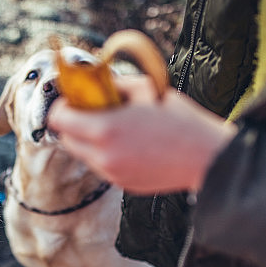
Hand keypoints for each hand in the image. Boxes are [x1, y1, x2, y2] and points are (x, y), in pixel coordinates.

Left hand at [47, 75, 236, 193]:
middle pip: (67, 140)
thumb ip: (115, 84)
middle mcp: (102, 156)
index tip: (73, 99)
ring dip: (90, 141)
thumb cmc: (181, 121)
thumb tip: (97, 81)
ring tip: (117, 128)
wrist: (206, 158)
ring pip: (84, 155)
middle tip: (92, 112)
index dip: (63, 106)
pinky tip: (131, 144)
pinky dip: (108, 154)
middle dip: (74, 124)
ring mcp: (112, 174)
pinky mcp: (123, 185)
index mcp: (104, 130)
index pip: (59, 119)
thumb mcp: (146, 89)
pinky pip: (103, 167)